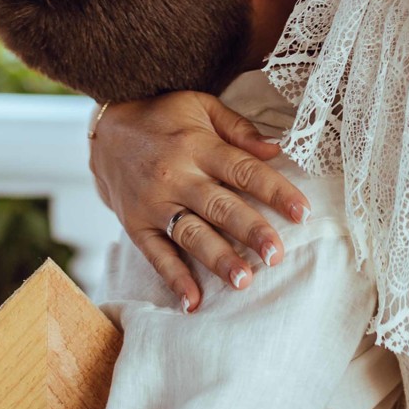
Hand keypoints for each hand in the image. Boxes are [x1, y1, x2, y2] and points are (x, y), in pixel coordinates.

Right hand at [89, 92, 309, 311]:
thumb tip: (276, 149)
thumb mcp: (201, 106)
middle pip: (219, 206)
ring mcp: (154, 203)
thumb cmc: (163, 117)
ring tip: (243, 280)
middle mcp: (176, 175)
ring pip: (190, 234)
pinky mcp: (136, 224)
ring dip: (217, 258)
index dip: (275, 190)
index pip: (243, 170)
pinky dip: (174, 279)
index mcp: (197, 145)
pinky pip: (156, 254)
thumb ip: (238, 129)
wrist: (105, 130)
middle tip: (276, 254)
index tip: (303, 212)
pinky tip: (193, 302)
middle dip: (250, 231)